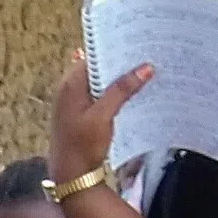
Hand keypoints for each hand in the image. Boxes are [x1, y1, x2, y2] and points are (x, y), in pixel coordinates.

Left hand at [49, 54, 152, 187]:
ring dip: (119, 76)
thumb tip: (146, 67)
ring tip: (145, 68)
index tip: (138, 41)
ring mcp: (74, 100)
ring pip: (101, 80)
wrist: (71, 176)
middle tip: (147, 53)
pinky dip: (115, 90)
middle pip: (98, 66)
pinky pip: (100, 93)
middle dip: (120, 61)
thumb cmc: (82, 146)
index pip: (94, 54)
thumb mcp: (103, 116)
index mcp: (70, 83)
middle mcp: (69, 88)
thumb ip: (122, 90)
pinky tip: (133, 90)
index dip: (114, 47)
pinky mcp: (82, 112)